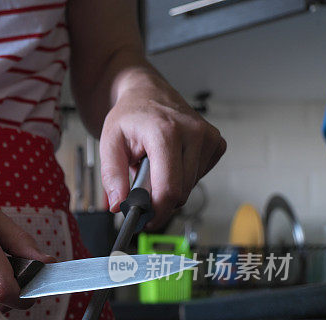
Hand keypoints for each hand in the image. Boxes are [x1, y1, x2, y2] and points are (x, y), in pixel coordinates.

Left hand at [99, 76, 225, 227]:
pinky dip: (182, 176)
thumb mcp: (108, 143)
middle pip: (180, 191)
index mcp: (165, 132)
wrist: (147, 93)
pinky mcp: (216, 143)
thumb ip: (112, 176)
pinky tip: (171, 160)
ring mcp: (208, 137)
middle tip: (140, 187)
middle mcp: (193, 133)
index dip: (157, 211)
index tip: (145, 220)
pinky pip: (199, 177)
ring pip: (190, 187)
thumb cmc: (130, 116)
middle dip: (159, 198)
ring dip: (170, 185)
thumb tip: (118, 204)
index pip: (169, 187)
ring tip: (154, 165)